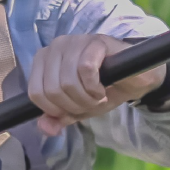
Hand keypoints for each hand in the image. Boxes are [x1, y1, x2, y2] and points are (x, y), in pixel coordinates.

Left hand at [28, 34, 168, 135]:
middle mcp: (55, 47)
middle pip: (52, 90)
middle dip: (74, 105)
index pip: (35, 93)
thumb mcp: (77, 109)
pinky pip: (86, 69)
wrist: (134, 79)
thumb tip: (45, 128)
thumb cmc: (101, 90)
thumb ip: (58, 118)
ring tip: (98, 97)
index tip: (74, 108)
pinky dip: (95, 87)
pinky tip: (103, 89)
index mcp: (43, 61)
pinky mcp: (95, 41)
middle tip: (90, 103)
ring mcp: (75, 41)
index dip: (56, 109)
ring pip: (67, 81)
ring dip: (86, 99)